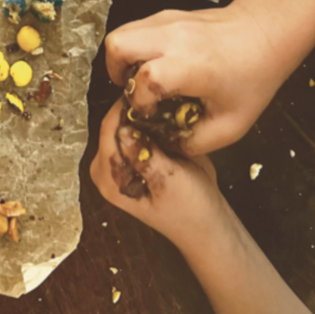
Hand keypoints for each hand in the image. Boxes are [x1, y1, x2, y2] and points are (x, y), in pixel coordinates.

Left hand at [90, 97, 227, 249]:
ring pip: (123, 123)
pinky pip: (135, 129)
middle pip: (112, 125)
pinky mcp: (132, 155)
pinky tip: (163, 113)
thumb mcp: (169, 182)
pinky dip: (147, 120)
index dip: (124, 108)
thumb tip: (125, 129)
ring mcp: (119, 161)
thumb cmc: (190, 209)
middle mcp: (107, 169)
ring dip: (140, 112)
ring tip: (159, 99)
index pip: (107, 131)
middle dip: (131, 108)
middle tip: (154, 93)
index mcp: (109, 179)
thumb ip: (145, 157)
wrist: (206, 222)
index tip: (143, 90)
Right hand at [104, 5, 288, 154]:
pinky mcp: (165, 15)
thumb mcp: (231, 125)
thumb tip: (165, 144)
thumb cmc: (254, 76)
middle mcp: (173, 36)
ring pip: (120, 33)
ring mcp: (166, 20)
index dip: (138, 102)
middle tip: (130, 90)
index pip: (144, 79)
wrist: (264, 33)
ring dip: (121, 59)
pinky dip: (133, 48)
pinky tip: (154, 65)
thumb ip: (194, 142)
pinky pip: (134, 29)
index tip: (148, 113)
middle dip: (114, 72)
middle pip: (117, 45)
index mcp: (190, 64)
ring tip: (140, 78)